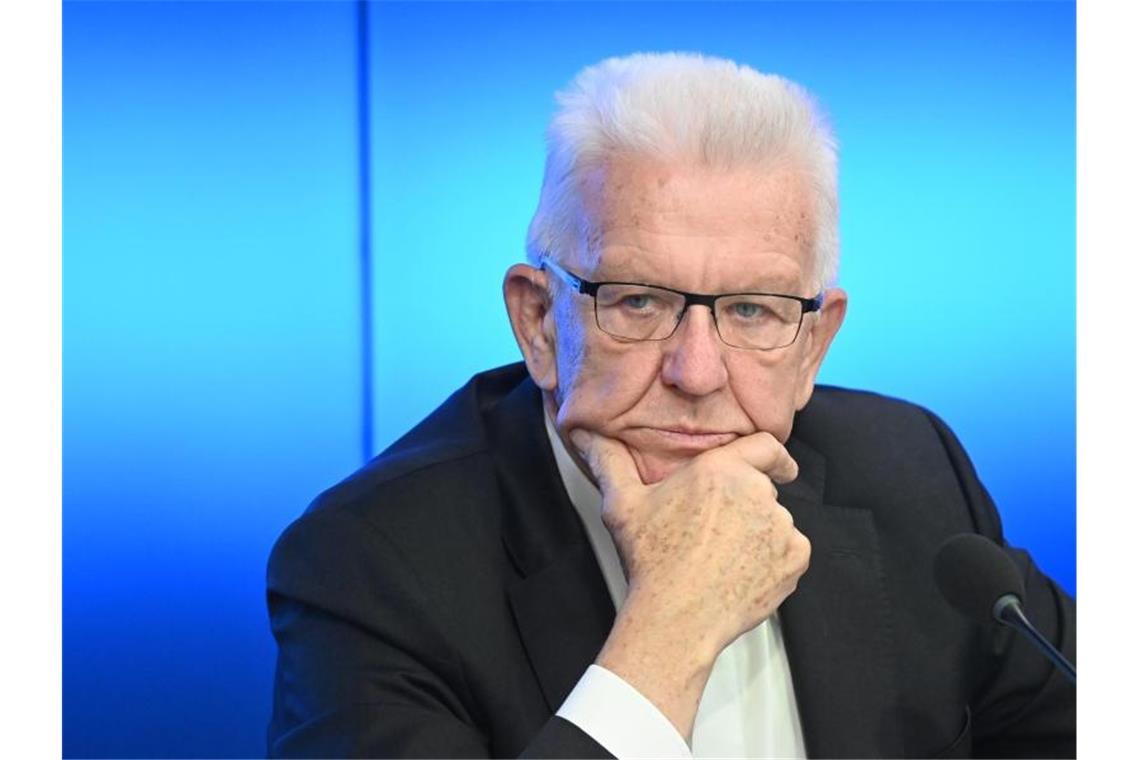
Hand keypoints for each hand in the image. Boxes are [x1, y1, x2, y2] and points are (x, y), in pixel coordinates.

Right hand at [570, 429, 810, 739]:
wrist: (676, 618)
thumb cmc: (651, 562)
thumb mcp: (622, 505)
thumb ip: (608, 462)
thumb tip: (587, 435)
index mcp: (720, 470)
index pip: (765, 445)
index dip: (775, 456)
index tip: (782, 466)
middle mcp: (756, 492)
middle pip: (761, 489)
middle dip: (744, 506)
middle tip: (714, 532)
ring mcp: (780, 526)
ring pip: (775, 522)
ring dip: (758, 534)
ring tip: (723, 556)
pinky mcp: (794, 558)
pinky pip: (790, 551)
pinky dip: (774, 560)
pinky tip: (741, 571)